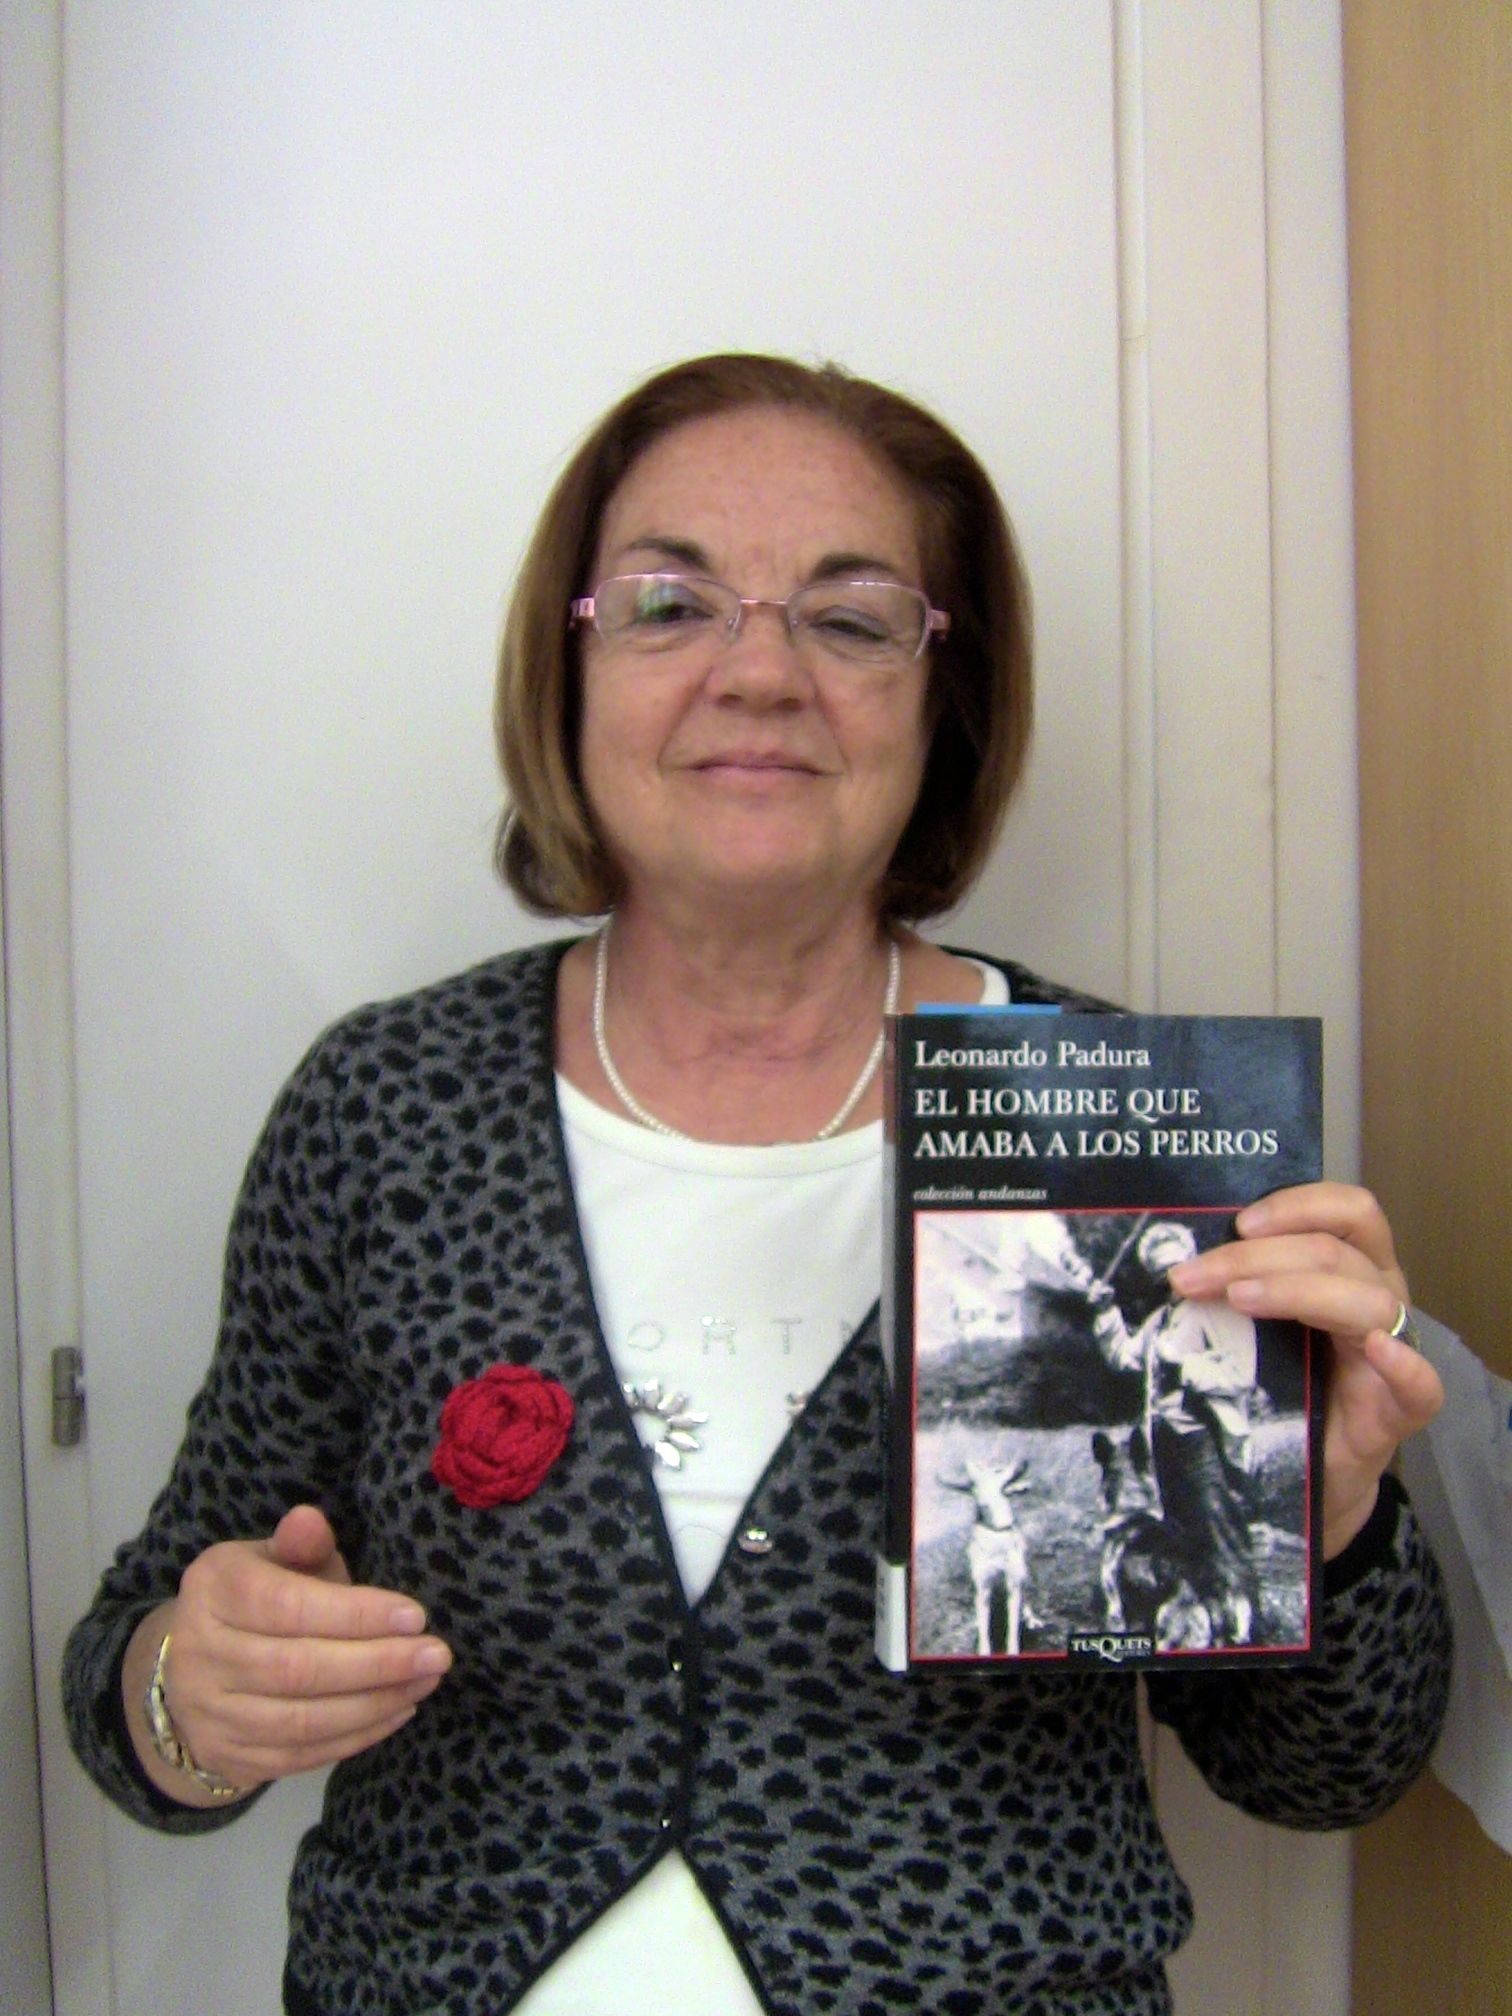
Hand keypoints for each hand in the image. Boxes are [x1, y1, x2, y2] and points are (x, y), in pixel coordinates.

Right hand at [126, 1505, 451, 1803]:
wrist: (194, 1670)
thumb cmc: (256, 1600)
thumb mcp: (273, 1560)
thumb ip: (300, 1545)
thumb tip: (310, 1519)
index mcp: (214, 1590)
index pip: (288, 1606)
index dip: (355, 1614)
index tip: (415, 1616)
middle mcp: (200, 1653)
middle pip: (297, 1669)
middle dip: (377, 1663)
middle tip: (436, 1655)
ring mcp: (209, 1713)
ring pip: (302, 1720)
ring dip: (374, 1703)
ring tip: (425, 1681)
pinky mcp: (228, 1756)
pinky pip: (299, 1755)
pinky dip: (355, 1737)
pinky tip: (397, 1711)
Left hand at [1163, 1183, 1442, 1558]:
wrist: (1308, 1470)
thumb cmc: (1282, 1386)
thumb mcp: (1257, 1326)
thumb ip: (1238, 1289)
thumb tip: (1174, 1261)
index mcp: (1351, 1268)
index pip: (1346, 1211)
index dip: (1296, 1205)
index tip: (1237, 1223)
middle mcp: (1379, 1298)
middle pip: (1337, 1253)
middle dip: (1255, 1257)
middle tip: (1191, 1278)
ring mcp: (1394, 1352)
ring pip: (1368, 1301)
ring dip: (1296, 1291)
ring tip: (1238, 1300)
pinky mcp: (1399, 1411)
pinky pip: (1421, 1384)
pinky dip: (1401, 1362)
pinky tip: (1375, 1348)